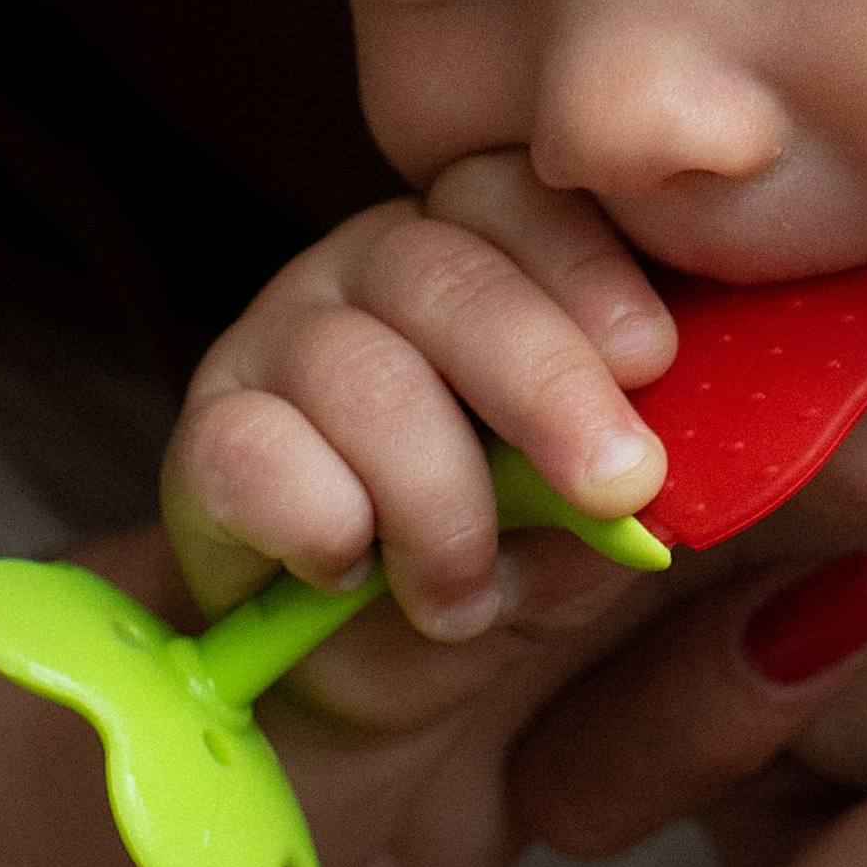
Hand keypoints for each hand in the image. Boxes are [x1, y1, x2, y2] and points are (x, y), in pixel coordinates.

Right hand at [161, 168, 673, 638]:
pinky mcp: (205, 433)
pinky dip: (323, 526)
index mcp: (482, 254)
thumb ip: (623, 489)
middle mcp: (371, 271)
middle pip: (442, 273)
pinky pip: (256, 454)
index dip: (582, 266)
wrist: (363, 668)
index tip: (651, 358)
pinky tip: (353, 576)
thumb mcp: (585, 529)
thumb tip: (661, 484)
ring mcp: (277, 341)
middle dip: (543, 382)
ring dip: (436, 501)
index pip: (512, 197)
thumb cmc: (496, 561)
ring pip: (358, 373)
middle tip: (614, 484)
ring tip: (468, 596)